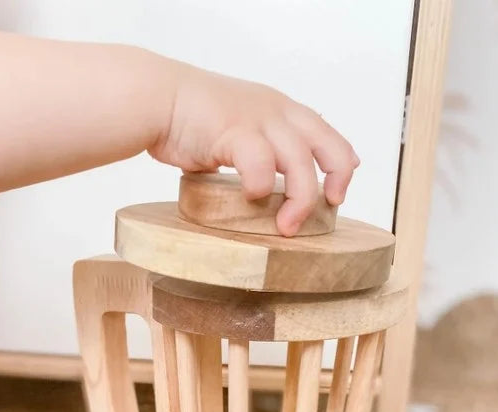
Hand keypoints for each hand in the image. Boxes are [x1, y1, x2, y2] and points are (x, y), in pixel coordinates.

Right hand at [148, 65, 359, 236]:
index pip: (325, 131)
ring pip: (298, 161)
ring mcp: (256, 120)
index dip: (340, 161)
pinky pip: (260, 164)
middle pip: (325, 144)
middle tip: (330, 207)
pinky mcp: (234, 132)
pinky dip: (260, 186)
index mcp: (278, 109)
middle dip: (335, 178)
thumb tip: (256, 192)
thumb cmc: (188, 120)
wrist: (156, 98)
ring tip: (287, 226)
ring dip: (299, 198)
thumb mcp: (234, 129)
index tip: (339, 189)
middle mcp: (275, 111)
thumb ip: (252, 153)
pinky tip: (250, 197)